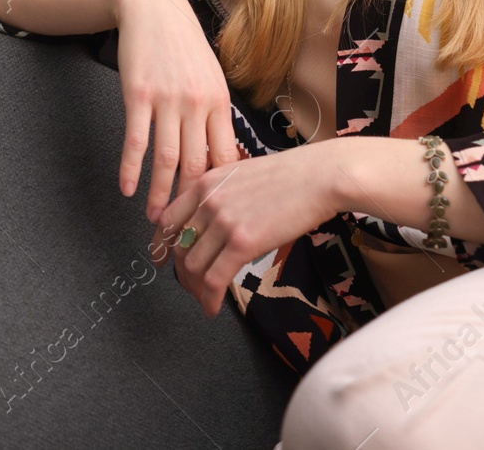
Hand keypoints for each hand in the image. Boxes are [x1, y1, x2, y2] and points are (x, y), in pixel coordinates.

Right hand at [110, 0, 239, 221]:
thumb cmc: (183, 47)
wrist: (153, 8)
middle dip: (190, 202)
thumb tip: (221, 156)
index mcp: (219, 102)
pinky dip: (131, 168)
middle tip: (183, 230)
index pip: (226, 156)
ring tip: (155, 220)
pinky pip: (136, 140)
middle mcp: (197, 103)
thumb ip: (214, 114)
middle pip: (196, 165)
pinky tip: (127, 189)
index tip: (216, 214)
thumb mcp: (209, 77)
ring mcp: (167, 99)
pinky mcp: (138, 95)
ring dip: (160, 194)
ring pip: (167, 159)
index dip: (221, 189)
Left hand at [151, 140, 344, 318]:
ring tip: (205, 299)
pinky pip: (214, 280)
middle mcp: (209, 201)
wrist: (320, 176)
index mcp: (208, 182)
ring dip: (195, 290)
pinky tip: (213, 308)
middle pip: (179, 247)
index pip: (168, 219)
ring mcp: (224, 222)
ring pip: (192, 267)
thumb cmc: (294, 174)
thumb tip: (216, 222)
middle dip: (181, 273)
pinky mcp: (242, 243)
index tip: (162, 258)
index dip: (162, 245)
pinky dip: (209, 300)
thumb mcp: (245, 174)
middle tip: (191, 286)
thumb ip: (223, 194)